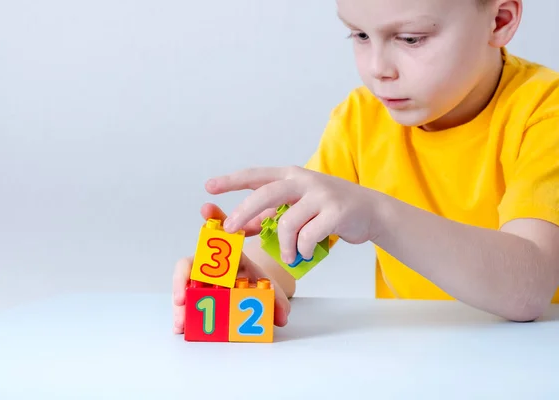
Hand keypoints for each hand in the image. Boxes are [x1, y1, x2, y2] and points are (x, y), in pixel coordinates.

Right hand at [172, 203, 290, 333]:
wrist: (250, 293)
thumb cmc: (255, 283)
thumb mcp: (268, 289)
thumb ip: (277, 300)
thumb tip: (284, 317)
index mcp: (230, 255)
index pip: (221, 232)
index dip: (214, 218)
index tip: (207, 209)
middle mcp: (210, 266)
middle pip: (191, 266)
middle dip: (182, 279)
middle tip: (181, 298)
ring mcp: (199, 282)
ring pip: (183, 287)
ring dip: (180, 304)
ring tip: (181, 323)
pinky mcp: (193, 297)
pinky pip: (185, 304)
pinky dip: (182, 315)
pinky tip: (180, 327)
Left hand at [205, 166, 379, 263]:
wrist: (370, 211)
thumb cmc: (328, 209)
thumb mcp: (298, 206)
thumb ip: (272, 214)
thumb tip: (242, 227)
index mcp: (291, 175)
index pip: (256, 175)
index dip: (232, 181)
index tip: (209, 187)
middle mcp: (304, 180)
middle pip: (265, 194)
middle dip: (244, 212)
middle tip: (230, 230)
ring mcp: (321, 194)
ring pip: (287, 222)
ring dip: (282, 245)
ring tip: (288, 256)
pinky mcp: (336, 211)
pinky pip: (308, 236)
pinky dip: (302, 249)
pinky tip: (306, 253)